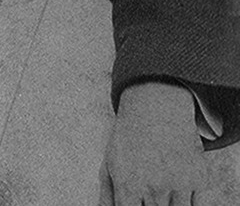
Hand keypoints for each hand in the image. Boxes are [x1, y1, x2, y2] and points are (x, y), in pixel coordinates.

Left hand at [98, 82, 210, 204]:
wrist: (156, 109)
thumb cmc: (128, 138)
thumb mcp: (110, 164)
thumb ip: (107, 195)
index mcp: (128, 184)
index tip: (136, 203)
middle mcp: (154, 186)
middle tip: (148, 197)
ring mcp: (178, 183)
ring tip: (159, 191)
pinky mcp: (198, 178)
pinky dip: (187, 204)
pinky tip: (177, 194)